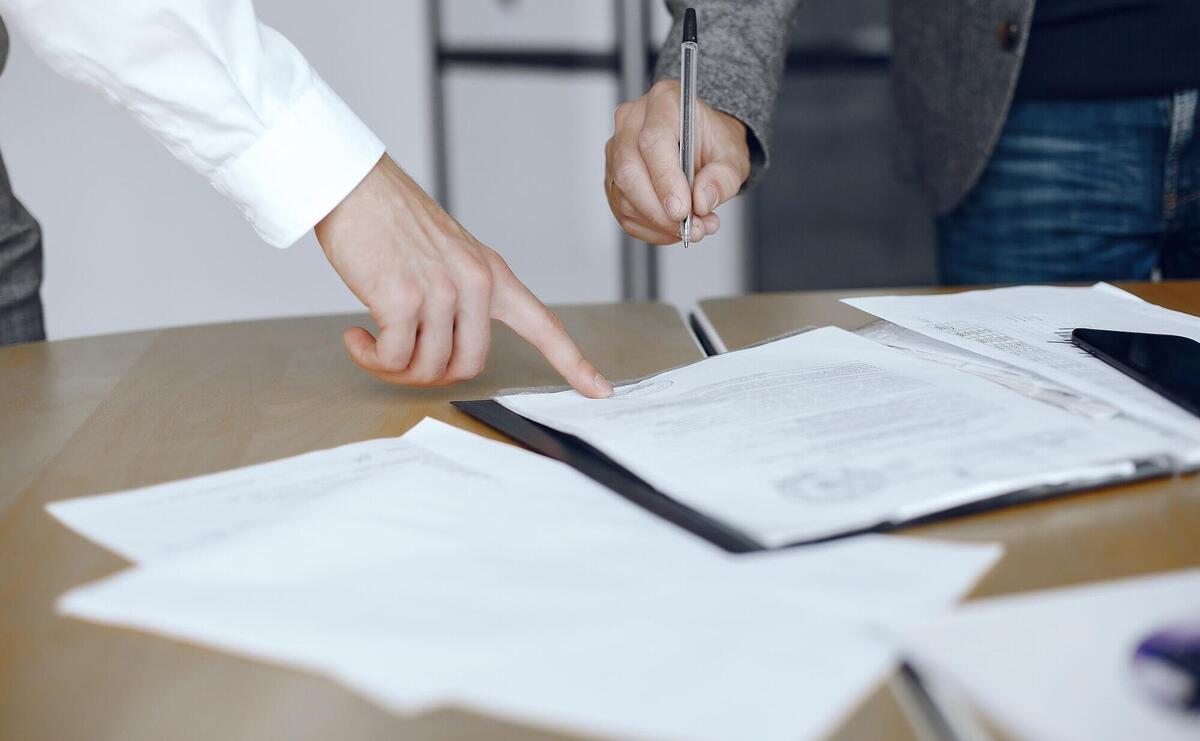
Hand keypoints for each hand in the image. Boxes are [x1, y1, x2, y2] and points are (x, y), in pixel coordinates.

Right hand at [316, 155, 612, 397]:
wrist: (354, 186)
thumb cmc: (392, 223)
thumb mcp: (449, 255)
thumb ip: (463, 298)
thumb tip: (446, 354)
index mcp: (493, 275)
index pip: (544, 325)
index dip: (574, 363)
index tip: (600, 390)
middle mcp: (476, 283)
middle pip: (469, 366)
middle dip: (430, 375)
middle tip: (398, 358)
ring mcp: (442, 291)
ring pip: (428, 368)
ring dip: (393, 367)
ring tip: (371, 342)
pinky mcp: (402, 298)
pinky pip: (393, 358)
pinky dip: (371, 358)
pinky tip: (356, 337)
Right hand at [605, 79, 750, 244]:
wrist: (702, 144)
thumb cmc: (713, 142)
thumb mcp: (732, 156)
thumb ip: (722, 178)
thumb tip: (701, 201)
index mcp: (664, 102)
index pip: (653, 141)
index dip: (665, 180)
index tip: (682, 211)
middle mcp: (632, 120)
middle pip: (629, 169)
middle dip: (659, 209)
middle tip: (690, 228)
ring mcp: (616, 148)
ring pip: (623, 194)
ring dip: (657, 222)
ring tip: (692, 228)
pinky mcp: (612, 176)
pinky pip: (622, 210)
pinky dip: (649, 228)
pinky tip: (672, 228)